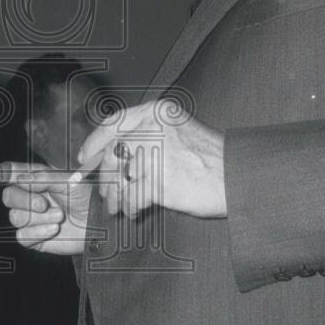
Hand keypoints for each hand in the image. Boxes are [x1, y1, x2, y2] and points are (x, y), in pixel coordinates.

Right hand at [0, 162, 89, 254]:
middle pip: (8, 196)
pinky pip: (22, 236)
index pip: (12, 173)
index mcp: (36, 179)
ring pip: (15, 218)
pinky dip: (38, 233)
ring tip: (59, 216)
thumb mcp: (68, 181)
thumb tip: (19, 178)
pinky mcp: (34, 237)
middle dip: (25, 200)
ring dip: (38, 218)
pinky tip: (54, 230)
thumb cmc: (86, 197)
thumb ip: (42, 178)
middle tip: (44, 204)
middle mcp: (30, 197)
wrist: (98, 224)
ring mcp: (31, 218)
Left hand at [77, 98, 226, 218]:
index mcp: (158, 112)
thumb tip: (112, 157)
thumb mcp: (177, 132)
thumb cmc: (210, 159)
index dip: (95, 142)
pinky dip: (129, 207)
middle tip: (104, 193)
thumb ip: (147, 137)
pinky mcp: (159, 180)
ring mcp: (156, 154)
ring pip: (120, 178)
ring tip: (117, 207)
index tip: (85, 158)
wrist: (238, 176)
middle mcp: (154, 128)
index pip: (114, 123)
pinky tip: (134, 211)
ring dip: (115, 196)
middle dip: (105, 177)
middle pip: (113, 154)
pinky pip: (132, 197)